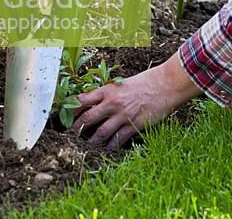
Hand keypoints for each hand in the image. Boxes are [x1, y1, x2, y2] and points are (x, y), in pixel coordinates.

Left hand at [72, 53, 201, 149]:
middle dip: (78, 128)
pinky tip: (108, 149)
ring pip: (101, 133)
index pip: (83, 100)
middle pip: (88, 118)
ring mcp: (123, 115)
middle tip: (74, 134)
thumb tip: (97, 100)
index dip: (71, 109)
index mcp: (109, 89)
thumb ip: (111, 92)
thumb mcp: (124, 83)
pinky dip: (111, 146)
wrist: (166, 84)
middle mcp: (113, 102)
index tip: (65, 115)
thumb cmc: (146, 81)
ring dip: (93, 141)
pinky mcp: (134, 125)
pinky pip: (118, 140)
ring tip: (89, 144)